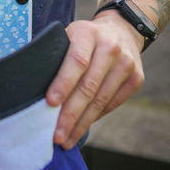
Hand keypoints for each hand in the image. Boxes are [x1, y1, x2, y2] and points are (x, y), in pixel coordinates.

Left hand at [46, 12, 144, 148]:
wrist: (122, 30)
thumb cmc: (85, 38)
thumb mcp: (69, 35)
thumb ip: (55, 55)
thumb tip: (32, 87)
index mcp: (88, 33)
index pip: (76, 61)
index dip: (63, 83)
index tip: (50, 103)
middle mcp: (110, 47)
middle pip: (89, 86)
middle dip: (70, 114)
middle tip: (56, 135)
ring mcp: (126, 63)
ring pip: (101, 100)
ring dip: (82, 123)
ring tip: (66, 139)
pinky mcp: (137, 79)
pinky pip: (112, 104)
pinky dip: (95, 118)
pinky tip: (81, 128)